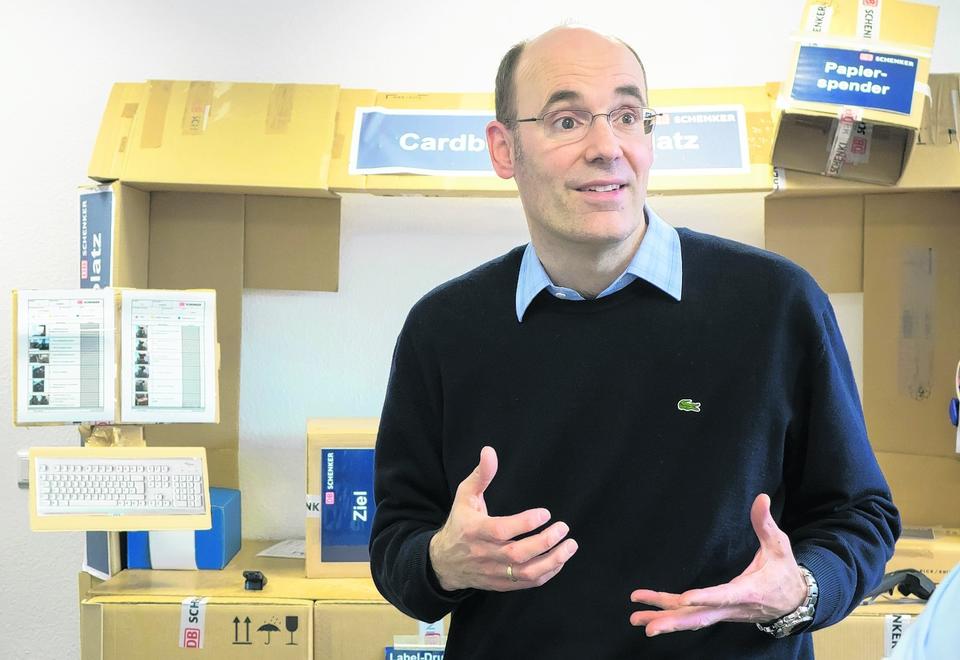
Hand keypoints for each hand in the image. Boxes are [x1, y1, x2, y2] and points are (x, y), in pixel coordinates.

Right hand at [429, 446, 578, 591]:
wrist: (444, 563)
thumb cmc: (460, 524)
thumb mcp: (465, 496)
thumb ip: (481, 475)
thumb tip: (490, 451)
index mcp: (474, 530)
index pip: (501, 530)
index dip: (524, 523)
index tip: (545, 513)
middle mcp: (485, 554)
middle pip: (518, 554)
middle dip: (544, 542)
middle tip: (563, 528)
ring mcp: (494, 572)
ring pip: (526, 573)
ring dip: (552, 560)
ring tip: (570, 545)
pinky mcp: (502, 584)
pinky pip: (527, 583)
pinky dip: (547, 573)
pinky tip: (559, 560)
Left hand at [629, 493, 807, 635]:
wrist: (794, 602)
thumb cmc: (785, 572)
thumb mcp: (779, 546)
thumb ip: (765, 523)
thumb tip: (760, 498)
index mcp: (748, 591)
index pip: (724, 595)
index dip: (706, 598)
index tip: (686, 598)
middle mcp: (732, 607)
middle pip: (700, 617)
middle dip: (674, 621)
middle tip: (648, 626)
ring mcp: (722, 612)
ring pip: (690, 619)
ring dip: (664, 619)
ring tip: (636, 619)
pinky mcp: (716, 612)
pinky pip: (690, 615)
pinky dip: (669, 615)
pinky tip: (647, 615)